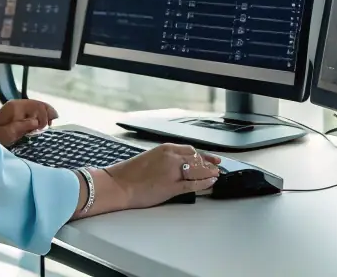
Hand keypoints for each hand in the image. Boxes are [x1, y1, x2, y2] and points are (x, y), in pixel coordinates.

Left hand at [0, 99, 57, 146]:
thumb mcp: (8, 133)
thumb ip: (22, 126)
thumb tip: (36, 123)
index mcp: (15, 107)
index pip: (36, 105)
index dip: (43, 115)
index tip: (43, 128)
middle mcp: (18, 104)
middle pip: (38, 104)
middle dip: (47, 113)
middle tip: (51, 124)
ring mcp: (17, 109)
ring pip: (36, 107)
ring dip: (44, 114)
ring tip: (49, 124)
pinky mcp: (17, 115)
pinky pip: (32, 112)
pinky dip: (40, 116)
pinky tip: (43, 123)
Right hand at [103, 143, 221, 209]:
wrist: (119, 185)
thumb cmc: (130, 173)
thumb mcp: (150, 158)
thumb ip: (166, 159)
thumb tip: (178, 165)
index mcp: (165, 149)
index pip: (190, 150)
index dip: (203, 155)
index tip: (210, 157)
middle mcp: (171, 157)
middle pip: (197, 159)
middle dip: (208, 163)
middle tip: (217, 166)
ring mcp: (173, 172)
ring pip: (198, 170)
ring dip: (209, 172)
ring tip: (216, 174)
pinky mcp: (172, 186)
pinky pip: (193, 184)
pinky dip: (205, 183)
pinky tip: (211, 182)